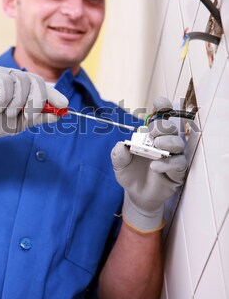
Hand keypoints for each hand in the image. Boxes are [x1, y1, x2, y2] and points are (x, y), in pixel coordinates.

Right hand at [0, 67, 67, 138]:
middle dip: (37, 102)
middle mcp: (18, 78)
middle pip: (37, 83)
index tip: (64, 105)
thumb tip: (58, 114)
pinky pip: (7, 83)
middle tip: (28, 116)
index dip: (55, 95)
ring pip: (23, 83)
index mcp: (26, 89)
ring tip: (6, 113)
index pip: (44, 88)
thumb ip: (38, 117)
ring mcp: (5, 74)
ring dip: (17, 104)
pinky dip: (4, 98)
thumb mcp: (20, 123)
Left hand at [111, 97, 186, 231]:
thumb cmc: (130, 174)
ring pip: (179, 143)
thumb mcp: (119, 164)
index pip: (161, 115)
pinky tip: (155, 166)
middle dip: (162, 127)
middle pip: (171, 127)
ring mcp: (173, 155)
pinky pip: (179, 162)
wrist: (136, 194)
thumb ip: (118, 154)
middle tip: (152, 134)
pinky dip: (168, 163)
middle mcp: (164, 141)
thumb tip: (122, 145)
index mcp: (150, 134)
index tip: (159, 104)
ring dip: (168, 142)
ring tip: (157, 148)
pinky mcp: (177, 170)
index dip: (163, 106)